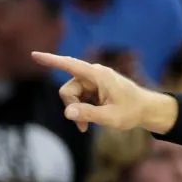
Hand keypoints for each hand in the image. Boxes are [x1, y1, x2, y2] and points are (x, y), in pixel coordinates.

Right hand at [30, 52, 177, 133]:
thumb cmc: (133, 111)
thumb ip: (89, 114)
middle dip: (71, 107)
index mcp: (99, 75)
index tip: (34, 55)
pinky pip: (78, 98)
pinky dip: (81, 110)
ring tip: (88, 125)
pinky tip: (90, 121)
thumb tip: (67, 112)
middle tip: (83, 126)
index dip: (51, 61)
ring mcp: (93, 81)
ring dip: (77, 111)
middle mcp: (94, 75)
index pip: (70, 65)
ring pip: (71, 96)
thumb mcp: (111, 117)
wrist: (147, 110)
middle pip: (68, 89)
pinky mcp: (93, 88)